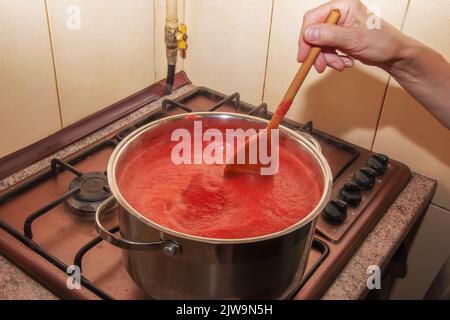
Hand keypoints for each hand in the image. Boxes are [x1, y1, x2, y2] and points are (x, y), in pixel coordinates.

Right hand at [298, 0, 412, 72]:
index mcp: (343, 6)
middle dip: (317, 52)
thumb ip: (330, 35)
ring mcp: (339, 27)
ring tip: (340, 65)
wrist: (394, 55)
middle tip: (320, 66)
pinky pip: (327, 50)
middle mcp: (339, 14)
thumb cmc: (382, 42)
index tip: (304, 54)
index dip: (306, 37)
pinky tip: (345, 63)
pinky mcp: (340, 39)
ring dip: (327, 58)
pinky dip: (333, 60)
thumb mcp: (354, 39)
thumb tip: (308, 33)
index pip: (313, 18)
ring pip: (319, 44)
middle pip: (314, 33)